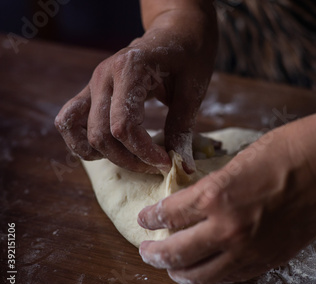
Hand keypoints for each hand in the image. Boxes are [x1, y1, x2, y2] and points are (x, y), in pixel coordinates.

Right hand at [54, 7, 216, 172]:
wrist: (175, 30)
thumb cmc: (188, 56)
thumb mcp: (193, 91)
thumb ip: (183, 129)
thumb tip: (183, 168)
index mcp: (130, 70)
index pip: (123, 127)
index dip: (144, 153)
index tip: (168, 163)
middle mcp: (104, 76)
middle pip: (100, 135)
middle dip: (130, 160)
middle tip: (158, 165)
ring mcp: (93, 82)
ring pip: (79, 131)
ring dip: (105, 155)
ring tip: (134, 159)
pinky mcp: (91, 91)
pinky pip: (70, 121)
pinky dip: (83, 142)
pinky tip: (112, 150)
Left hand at [137, 109, 315, 283]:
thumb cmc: (296, 148)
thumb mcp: (243, 158)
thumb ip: (217, 185)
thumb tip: (196, 201)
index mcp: (217, 195)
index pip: (170, 214)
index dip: (153, 217)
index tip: (146, 218)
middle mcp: (229, 229)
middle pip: (176, 253)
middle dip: (154, 253)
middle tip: (146, 250)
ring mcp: (252, 249)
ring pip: (201, 275)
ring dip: (179, 273)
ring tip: (170, 269)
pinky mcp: (273, 258)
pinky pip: (232, 277)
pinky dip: (213, 276)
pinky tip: (207, 271)